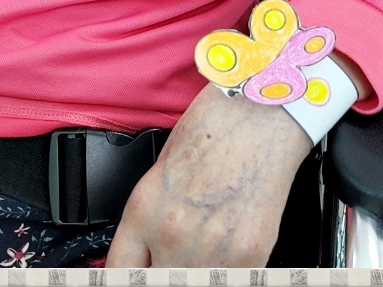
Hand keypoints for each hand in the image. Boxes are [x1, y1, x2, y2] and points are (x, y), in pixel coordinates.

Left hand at [106, 85, 312, 267]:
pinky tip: (232, 252)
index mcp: (143, 209)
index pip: (120, 272)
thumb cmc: (216, 127)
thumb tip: (148, 250)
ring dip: (200, 271)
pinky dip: (231, 272)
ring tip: (209, 250)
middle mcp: (171, 233)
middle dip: (167, 271)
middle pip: (159, 281)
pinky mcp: (249, 254)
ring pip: (195, 282)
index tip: (142, 272)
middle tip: (178, 258)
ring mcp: (210, 248)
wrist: (262, 112)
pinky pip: (233, 280)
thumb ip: (152, 217)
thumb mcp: (163, 170)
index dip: (130, 276)